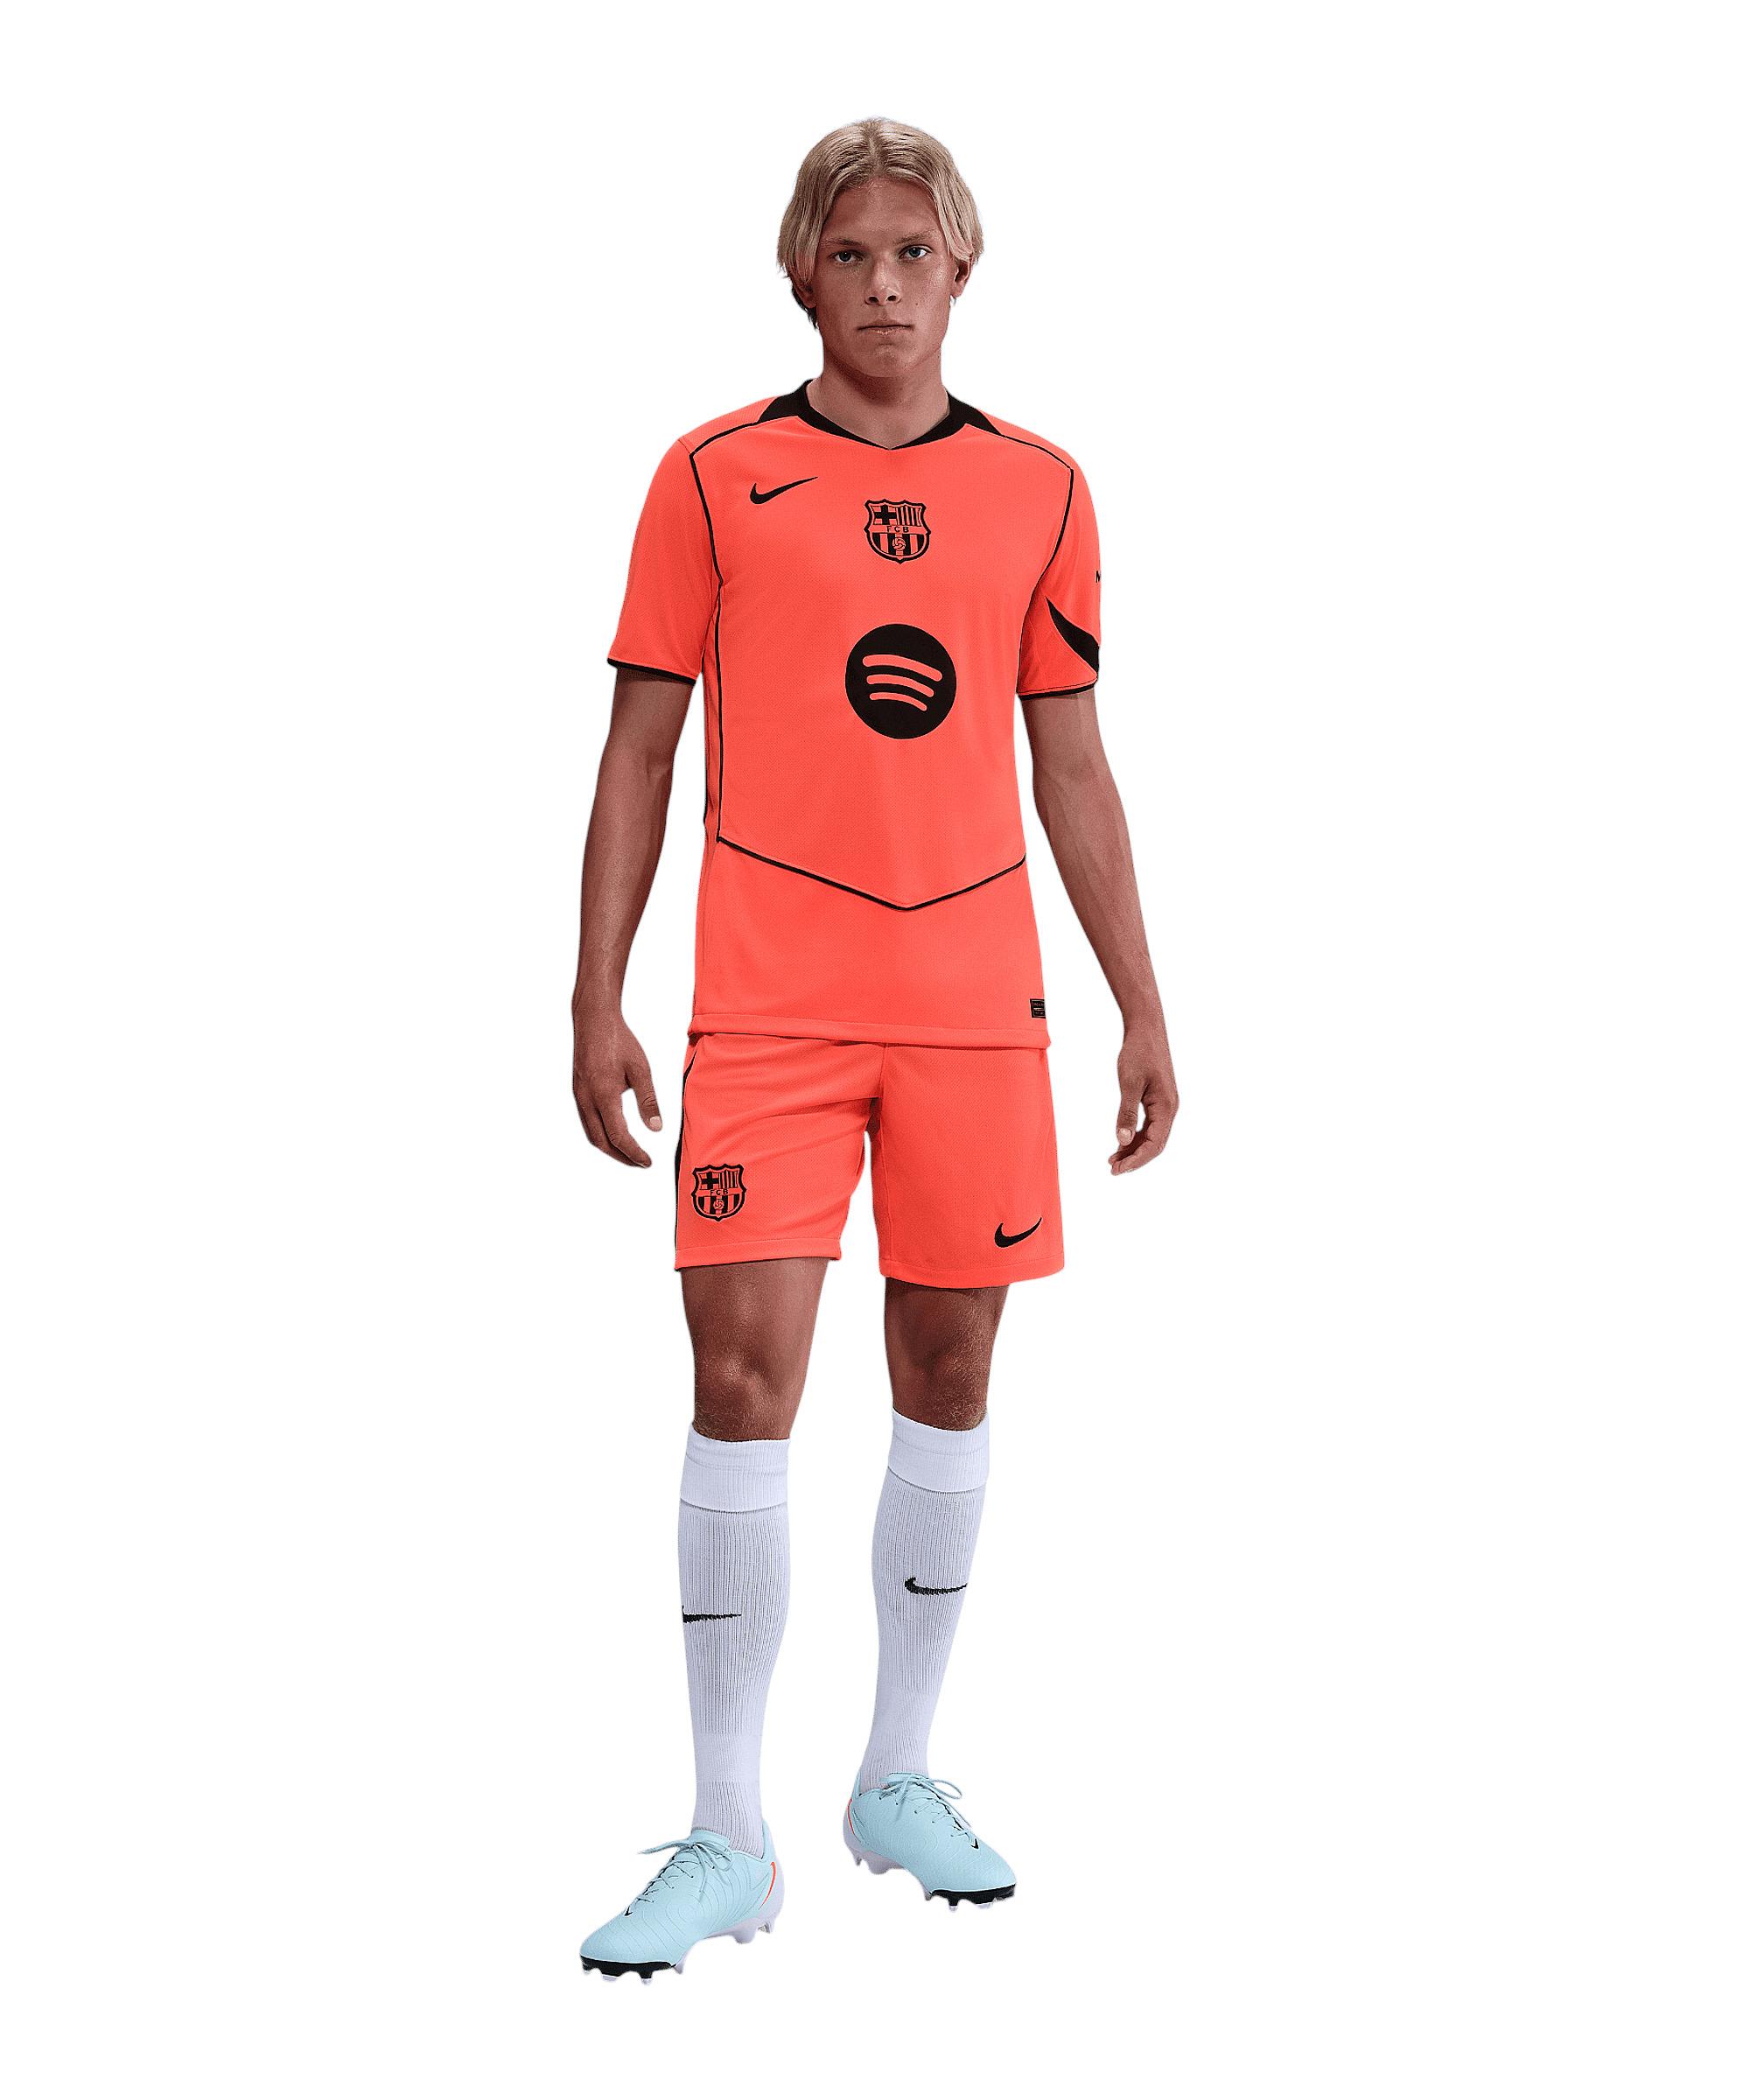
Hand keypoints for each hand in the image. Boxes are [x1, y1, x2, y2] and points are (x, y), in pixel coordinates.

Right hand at [573, 1006, 662, 1166]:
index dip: (633, 1153)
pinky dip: (601, 1135)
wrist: (593, 1020)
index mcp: (604, 1095)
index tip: (647, 1162)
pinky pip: (587, 1121)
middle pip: (601, 1142)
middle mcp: (587, 1099)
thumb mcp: (640, 1069)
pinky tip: (614, 1133)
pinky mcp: (578, 1091)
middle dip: (621, 1156)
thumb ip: (648, 1100)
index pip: (618, 1136)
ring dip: (610, 1148)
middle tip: (640, 1163)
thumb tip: (655, 1129)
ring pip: (591, 1133)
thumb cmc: (619, 1041)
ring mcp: (579, 1096)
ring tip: (629, 1153)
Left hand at [1110, 1022, 1177, 1173]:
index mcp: (1166, 1107)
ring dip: (1134, 1149)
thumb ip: (1126, 1113)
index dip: (1136, 1160)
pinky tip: (1121, 1142)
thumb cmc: (1139, 1053)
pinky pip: (1149, 1125)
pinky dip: (1136, 1136)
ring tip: (1113, 1159)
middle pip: (1155, 1144)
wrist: (1146, 1029)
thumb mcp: (1129, 1084)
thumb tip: (1122, 1140)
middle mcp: (1169, 1109)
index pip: (1154, 1144)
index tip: (1117, 1169)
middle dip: (1135, 1159)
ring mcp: (1165, 1105)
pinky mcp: (1158, 1100)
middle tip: (1112, 1169)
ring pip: (1152, 1136)